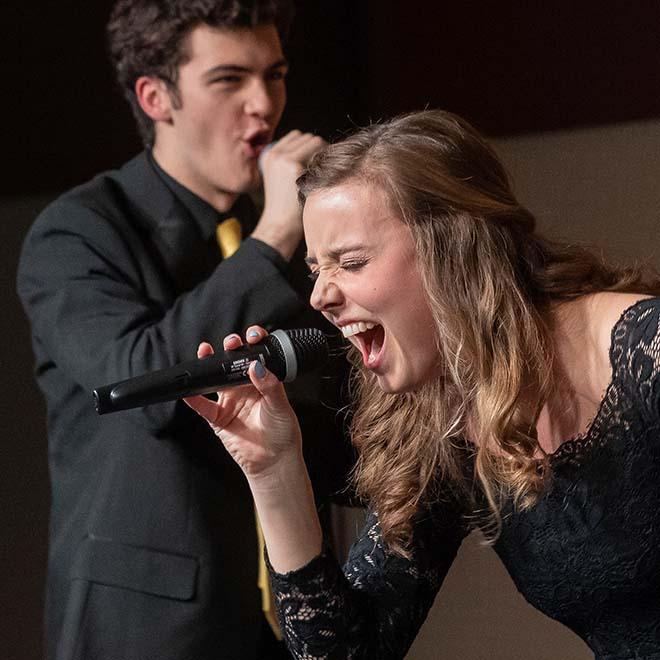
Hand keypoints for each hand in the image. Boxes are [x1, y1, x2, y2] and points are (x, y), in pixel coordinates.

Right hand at [184, 326, 302, 482]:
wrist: (274, 461)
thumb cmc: (282, 432)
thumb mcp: (280, 406)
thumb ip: (270, 385)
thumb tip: (257, 366)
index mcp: (262, 381)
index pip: (256, 356)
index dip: (253, 343)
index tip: (253, 336)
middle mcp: (244, 388)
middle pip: (233, 362)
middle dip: (231, 348)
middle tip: (232, 343)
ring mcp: (230, 401)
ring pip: (215, 378)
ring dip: (208, 364)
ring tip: (205, 351)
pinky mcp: (218, 418)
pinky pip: (202, 406)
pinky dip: (193, 399)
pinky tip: (187, 390)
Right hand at [252, 130, 325, 259]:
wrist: (280, 225)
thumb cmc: (287, 207)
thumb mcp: (281, 180)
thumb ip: (291, 162)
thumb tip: (316, 146)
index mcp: (270, 155)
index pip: (297, 136)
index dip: (310, 147)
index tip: (317, 163)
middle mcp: (275, 153)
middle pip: (307, 137)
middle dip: (318, 149)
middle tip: (324, 170)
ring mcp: (283, 158)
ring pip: (315, 141)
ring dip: (323, 154)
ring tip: (324, 174)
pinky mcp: (293, 165)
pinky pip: (319, 152)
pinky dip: (326, 162)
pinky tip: (325, 177)